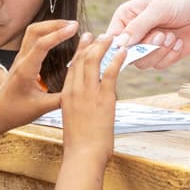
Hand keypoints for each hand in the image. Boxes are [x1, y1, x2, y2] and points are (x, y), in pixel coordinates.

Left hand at [0, 19, 78, 127]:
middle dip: (55, 24)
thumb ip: (61, 99)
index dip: (59, 34)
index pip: (42, 45)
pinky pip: (33, 38)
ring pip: (33, 31)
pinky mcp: (22, 59)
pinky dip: (47, 32)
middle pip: (35, 30)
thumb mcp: (41, 108)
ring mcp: (20, 58)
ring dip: (50, 25)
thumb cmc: (16, 111)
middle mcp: (21, 60)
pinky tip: (58, 36)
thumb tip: (81, 88)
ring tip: (68, 27)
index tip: (75, 28)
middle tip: (74, 25)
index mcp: (26, 70)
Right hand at [58, 33, 118, 162]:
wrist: (83, 154)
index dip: (79, 53)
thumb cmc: (79, 144)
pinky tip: (122, 52)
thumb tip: (86, 106)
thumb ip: (78, 108)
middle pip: (81, 60)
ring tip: (110, 37)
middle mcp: (75, 91)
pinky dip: (117, 60)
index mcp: (66, 96)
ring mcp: (89, 93)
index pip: (72, 68)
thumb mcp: (73, 121)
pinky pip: (111, 72)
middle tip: (96, 35)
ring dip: (103, 47)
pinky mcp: (104, 98)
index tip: (84, 43)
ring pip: (94, 61)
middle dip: (90, 45)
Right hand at [104, 0, 189, 70]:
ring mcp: (148, 46)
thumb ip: (138, 26)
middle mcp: (134, 33)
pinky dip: (170, 55)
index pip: (112, 38)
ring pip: (143, 63)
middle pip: (127, 55)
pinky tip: (179, 41)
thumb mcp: (158, 9)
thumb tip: (120, 43)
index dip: (118, 47)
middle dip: (146, 47)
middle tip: (162, 34)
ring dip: (160, 51)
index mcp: (126, 17)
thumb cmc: (181, 1)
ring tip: (172, 36)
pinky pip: (159, 65)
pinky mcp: (162, 55)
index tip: (130, 49)